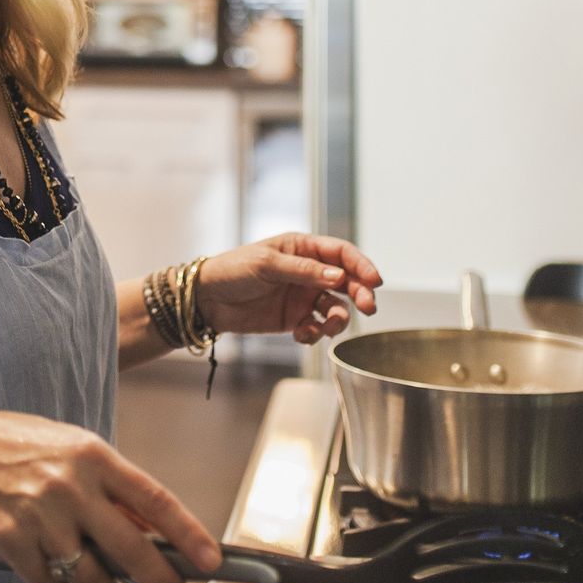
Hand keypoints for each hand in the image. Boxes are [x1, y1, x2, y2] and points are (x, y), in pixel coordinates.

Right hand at [0, 409, 221, 582]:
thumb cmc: (12, 446)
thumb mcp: (69, 449)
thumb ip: (108, 487)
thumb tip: (146, 530)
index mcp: (93, 455)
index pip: (154, 499)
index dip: (187, 532)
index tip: (209, 558)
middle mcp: (71, 485)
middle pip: (131, 548)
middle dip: (162, 581)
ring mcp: (41, 515)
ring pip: (91, 576)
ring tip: (83, 565)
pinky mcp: (13, 541)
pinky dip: (54, 582)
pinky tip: (43, 559)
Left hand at [195, 233, 380, 343]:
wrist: (207, 300)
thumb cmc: (232, 270)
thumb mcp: (266, 265)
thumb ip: (304, 271)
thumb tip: (339, 276)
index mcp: (302, 248)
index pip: (341, 253)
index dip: (362, 265)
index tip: (375, 281)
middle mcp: (308, 271)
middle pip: (347, 281)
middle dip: (360, 294)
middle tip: (368, 308)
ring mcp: (303, 295)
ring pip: (336, 308)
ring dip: (338, 319)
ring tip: (327, 328)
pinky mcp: (295, 318)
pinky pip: (317, 327)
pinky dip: (315, 333)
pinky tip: (303, 334)